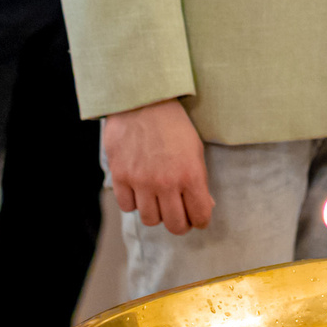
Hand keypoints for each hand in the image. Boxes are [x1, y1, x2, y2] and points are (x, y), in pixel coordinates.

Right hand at [104, 98, 214, 233]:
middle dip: (180, 223)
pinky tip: (139, 190)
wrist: (143, 101)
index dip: (201, 220)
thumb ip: (199, 180)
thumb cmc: (173, 124)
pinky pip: (127, 207)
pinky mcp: (120, 176)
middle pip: (175, 225)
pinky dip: (134, 202)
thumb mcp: (195, 149)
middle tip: (178, 214)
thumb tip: (206, 206)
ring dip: (156, 213)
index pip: (200, 217)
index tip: (197, 218)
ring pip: (150, 220)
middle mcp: (167, 182)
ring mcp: (142, 181)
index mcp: (191, 175)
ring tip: (157, 200)